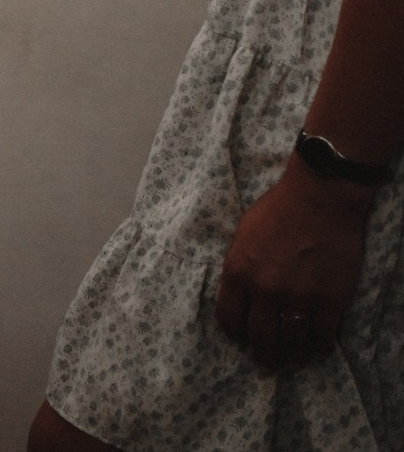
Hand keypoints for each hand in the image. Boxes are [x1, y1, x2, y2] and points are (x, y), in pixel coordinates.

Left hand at [215, 159, 373, 369]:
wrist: (318, 198)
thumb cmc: (277, 210)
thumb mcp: (242, 236)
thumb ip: (239, 267)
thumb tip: (240, 293)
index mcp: (237, 272)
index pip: (228, 318)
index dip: (235, 333)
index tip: (241, 339)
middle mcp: (264, 290)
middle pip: (260, 337)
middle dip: (262, 353)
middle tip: (267, 360)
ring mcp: (298, 297)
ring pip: (290, 343)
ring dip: (290, 356)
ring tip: (290, 360)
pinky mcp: (329, 300)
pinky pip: (322, 337)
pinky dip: (318, 348)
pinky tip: (316, 348)